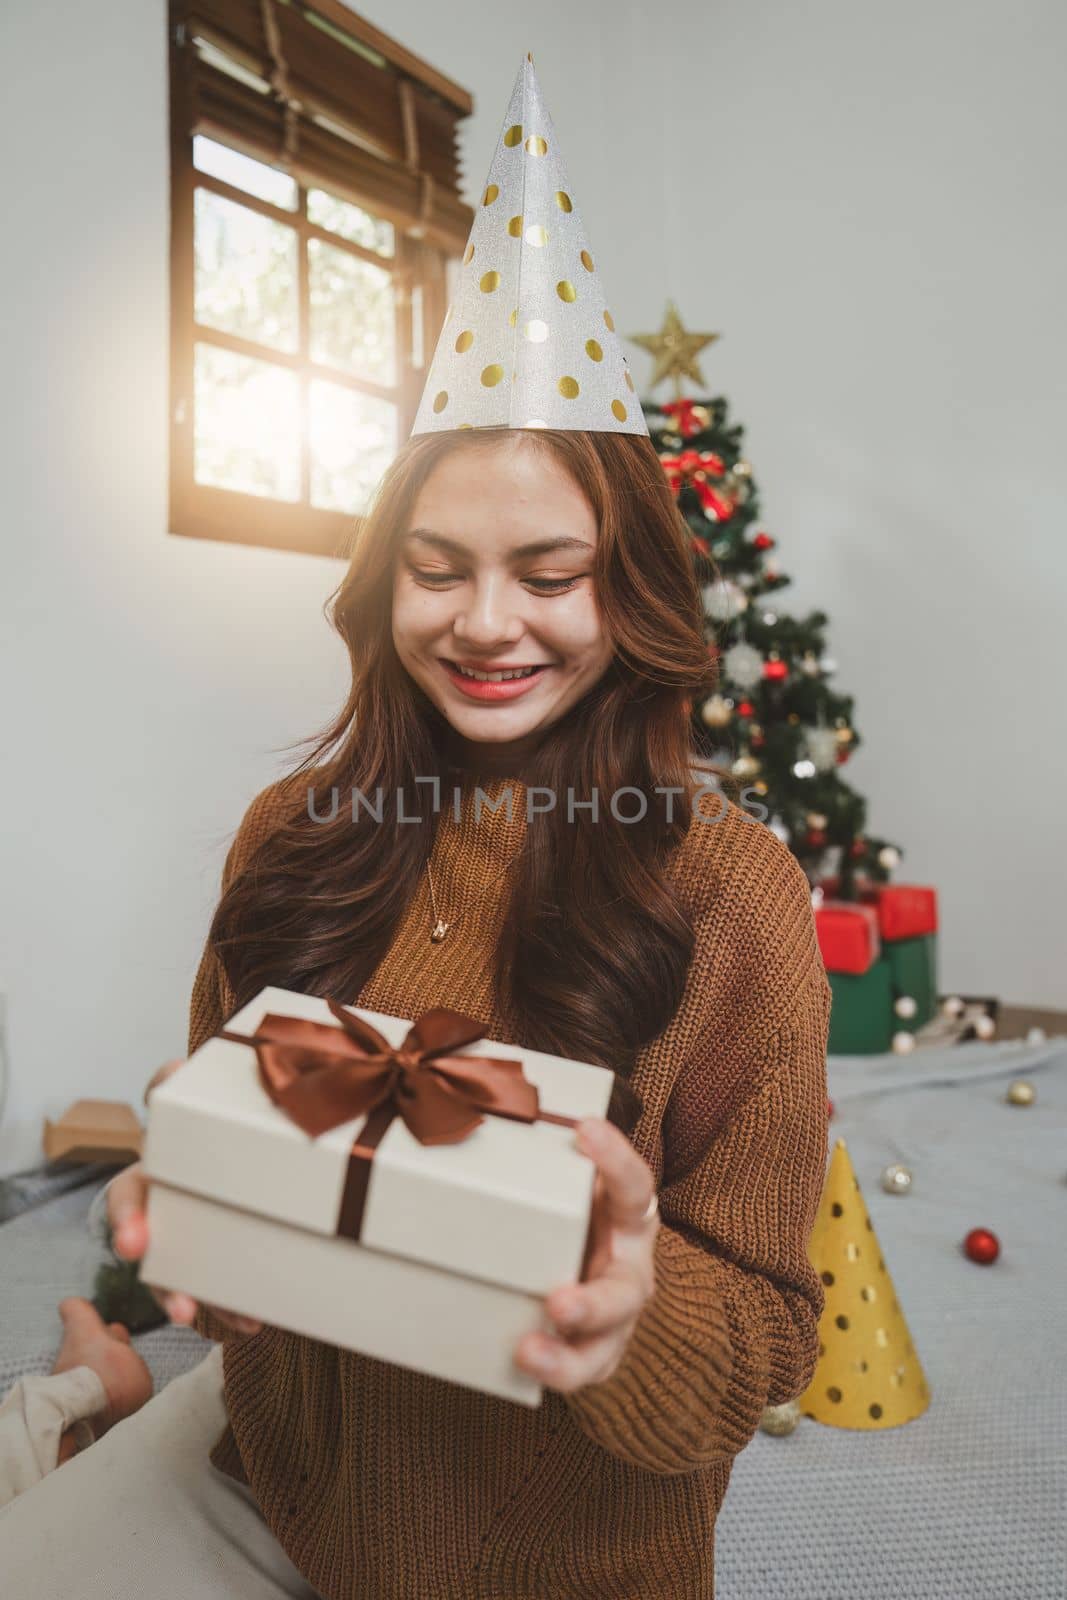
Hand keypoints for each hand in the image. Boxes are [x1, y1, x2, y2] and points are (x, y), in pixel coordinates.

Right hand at [108, 1059, 262, 1337]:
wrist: (236, 1131)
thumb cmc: (206, 1117)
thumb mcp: (189, 1097)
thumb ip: (177, 1084)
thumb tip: (174, 1069)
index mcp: (151, 1172)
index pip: (127, 1196)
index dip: (129, 1222)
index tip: (135, 1245)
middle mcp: (162, 1210)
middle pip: (155, 1254)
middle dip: (162, 1283)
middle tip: (178, 1306)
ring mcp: (187, 1234)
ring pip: (184, 1275)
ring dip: (200, 1300)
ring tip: (225, 1319)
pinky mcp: (216, 1252)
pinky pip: (218, 1283)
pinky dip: (235, 1303)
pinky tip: (257, 1318)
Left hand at [514, 1116, 658, 1391]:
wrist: (593, 1259)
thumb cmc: (569, 1208)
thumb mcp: (567, 1179)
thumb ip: (540, 1151)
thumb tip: (471, 1088)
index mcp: (629, 1216)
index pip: (633, 1184)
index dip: (615, 1158)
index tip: (584, 1128)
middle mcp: (630, 1268)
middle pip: (625, 1290)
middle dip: (593, 1300)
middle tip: (558, 1299)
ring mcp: (616, 1319)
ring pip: (605, 1344)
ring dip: (569, 1352)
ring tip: (529, 1348)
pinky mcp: (595, 1351)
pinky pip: (581, 1369)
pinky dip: (555, 1370)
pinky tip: (522, 1360)